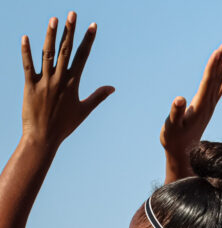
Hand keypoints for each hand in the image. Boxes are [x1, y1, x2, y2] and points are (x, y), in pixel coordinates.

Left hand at [20, 13, 113, 145]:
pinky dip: (26, 51)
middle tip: (71, 13)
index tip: (92, 26)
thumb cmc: (64, 125)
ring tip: (53, 19)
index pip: (82, 56)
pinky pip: (28, 65)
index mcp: (74, 83)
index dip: (88, 40)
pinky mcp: (30, 85)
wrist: (44, 137)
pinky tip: (25, 37)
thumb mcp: (84, 110)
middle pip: (65, 50)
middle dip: (69, 31)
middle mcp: (60, 79)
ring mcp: (44, 81)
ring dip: (50, 35)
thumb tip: (112, 87)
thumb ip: (98, 96)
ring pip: (48, 54)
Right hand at [160, 44, 221, 168]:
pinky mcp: (207, 109)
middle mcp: (209, 104)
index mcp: (200, 105)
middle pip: (218, 78)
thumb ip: (175, 112)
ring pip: (220, 83)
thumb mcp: (171, 126)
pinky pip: (218, 89)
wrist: (183, 153)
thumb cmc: (174, 138)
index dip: (214, 64)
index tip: (219, 50)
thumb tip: (179, 99)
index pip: (209, 80)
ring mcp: (210, 106)